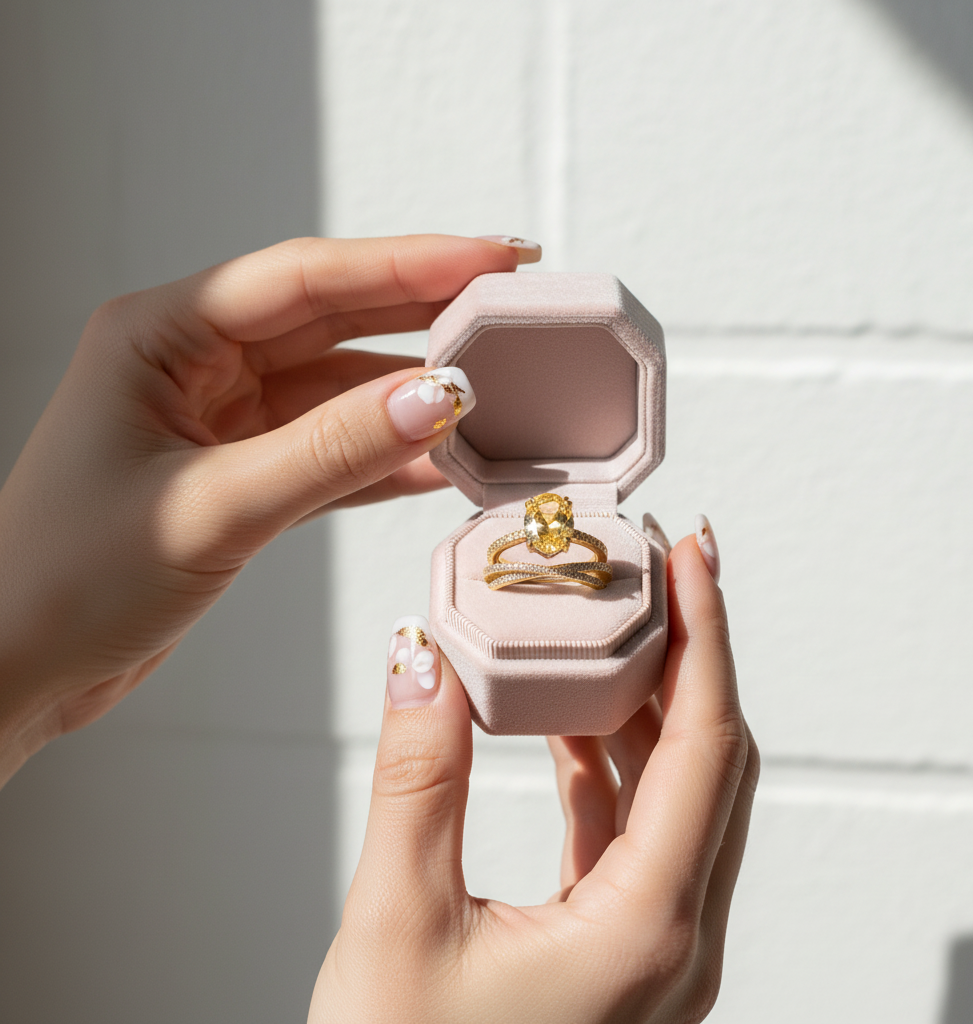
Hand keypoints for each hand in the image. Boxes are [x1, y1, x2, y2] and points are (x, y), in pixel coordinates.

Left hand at [0, 234, 530, 783]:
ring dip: (411, 398)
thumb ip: (331, 452)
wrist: (16, 669)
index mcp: (162, 334)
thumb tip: (439, 397)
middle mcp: (194, 363)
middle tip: (511, 309)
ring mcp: (222, 419)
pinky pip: (332, 451)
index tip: (493, 258)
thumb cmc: (68, 580)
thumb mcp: (211, 508)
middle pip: (331, 320)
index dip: (409, 265)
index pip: (305, 277)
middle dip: (422, 315)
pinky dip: (386, 460)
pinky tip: (445, 463)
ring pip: (339, 390)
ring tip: (494, 394)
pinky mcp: (242, 474)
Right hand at [309, 529, 757, 1023]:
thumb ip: (416, 780)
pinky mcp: (616, 947)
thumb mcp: (398, 925)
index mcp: (645, 933)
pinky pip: (633, 829)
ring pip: (677, 794)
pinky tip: (568, 717)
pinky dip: (610, 760)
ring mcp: (651, 947)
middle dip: (690, 652)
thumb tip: (421, 659)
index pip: (708, 747)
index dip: (706, 636)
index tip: (693, 555)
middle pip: (712, 760)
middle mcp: (671, 939)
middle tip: (657, 568)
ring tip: (609, 624)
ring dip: (648, 704)